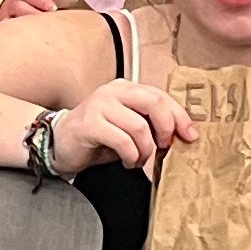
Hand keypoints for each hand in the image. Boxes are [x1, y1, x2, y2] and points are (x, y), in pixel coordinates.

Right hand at [58, 76, 192, 173]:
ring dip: (145, 150)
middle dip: (166, 128)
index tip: (190, 135)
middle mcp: (113, 92)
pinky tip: (127, 161)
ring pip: (139, 126)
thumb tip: (182, 134)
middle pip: (153, 102)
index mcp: (126, 88)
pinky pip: (122, 141)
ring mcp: (100, 105)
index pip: (161, 96)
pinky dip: (131, 155)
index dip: (180, 116)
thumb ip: (150, 123)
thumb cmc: (98, 137)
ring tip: (139, 159)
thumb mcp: (128, 126)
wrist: (60, 142)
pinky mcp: (90, 123)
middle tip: (165, 146)